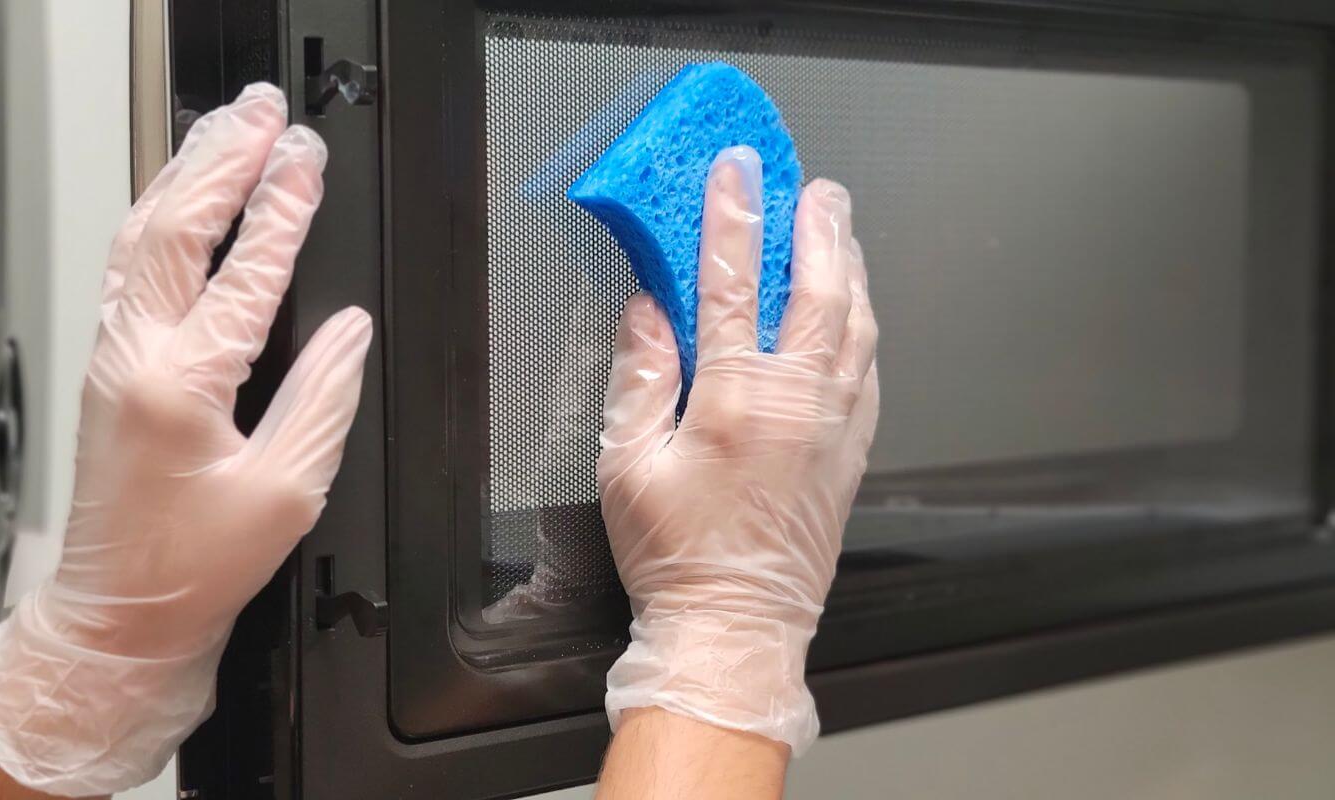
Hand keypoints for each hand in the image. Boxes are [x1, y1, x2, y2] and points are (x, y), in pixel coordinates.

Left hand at [0, 83, 370, 795]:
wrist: (120, 612)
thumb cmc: (194, 565)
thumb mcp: (285, 491)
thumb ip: (324, 397)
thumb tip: (351, 330)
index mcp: (182, 385)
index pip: (243, 274)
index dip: (282, 213)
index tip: (307, 164)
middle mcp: (135, 356)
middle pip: (173, 228)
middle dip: (222, 161)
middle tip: (261, 113)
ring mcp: (113, 356)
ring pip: (140, 237)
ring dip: (185, 175)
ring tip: (225, 128)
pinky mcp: (109, 366)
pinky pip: (127, 266)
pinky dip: (157, 214)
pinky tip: (179, 195)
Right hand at [598, 146, 878, 753]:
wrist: (735, 630)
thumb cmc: (677, 556)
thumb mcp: (625, 463)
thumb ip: (639, 377)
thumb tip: (649, 311)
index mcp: (736, 400)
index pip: (734, 283)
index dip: (733, 217)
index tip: (737, 171)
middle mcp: (797, 405)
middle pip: (819, 291)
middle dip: (817, 228)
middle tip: (814, 188)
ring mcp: (834, 430)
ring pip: (857, 327)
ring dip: (851, 270)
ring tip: (841, 233)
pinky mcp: (851, 457)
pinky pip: (869, 375)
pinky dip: (864, 331)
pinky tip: (856, 316)